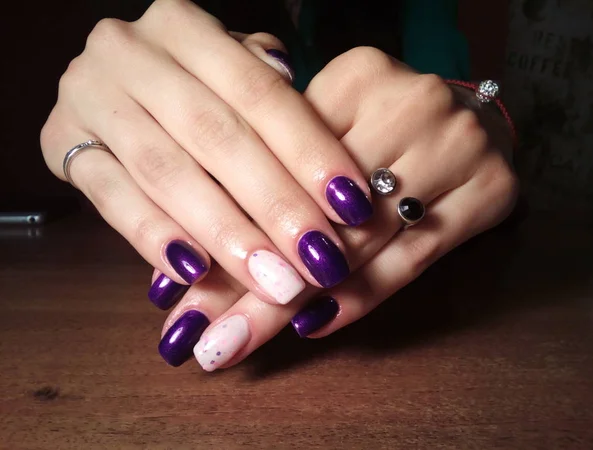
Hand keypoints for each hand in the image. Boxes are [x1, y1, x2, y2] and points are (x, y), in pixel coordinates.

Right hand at [40, 0, 372, 309]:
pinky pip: (110, 198)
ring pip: (167, 172)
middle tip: (319, 260)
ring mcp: (90, 97)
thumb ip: (273, 103)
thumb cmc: (192, 87)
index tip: (352, 207)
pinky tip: (196, 274)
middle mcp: (131, 53)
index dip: (309, 152)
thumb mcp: (232, 75)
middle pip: (216, 136)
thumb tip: (321, 144)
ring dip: (226, 233)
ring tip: (274, 281)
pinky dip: (154, 238)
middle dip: (274, 204)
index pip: (260, 93)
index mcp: (183, 27)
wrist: (108, 82)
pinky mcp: (61, 144)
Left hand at [156, 47, 518, 369]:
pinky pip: (415, 260)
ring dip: (293, 299)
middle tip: (198, 332)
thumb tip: (178, 246)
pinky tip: (313, 325)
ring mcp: (458, 146)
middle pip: (315, 210)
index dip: (222, 228)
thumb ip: (264, 165)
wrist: (473, 121)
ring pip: (359, 242)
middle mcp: (412, 102)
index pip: (278, 163)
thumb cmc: (378, 128)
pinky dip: (362, 296)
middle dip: (250, 280)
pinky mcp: (491, 191)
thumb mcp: (321, 125)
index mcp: (358, 75)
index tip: (171, 287)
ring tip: (237, 341)